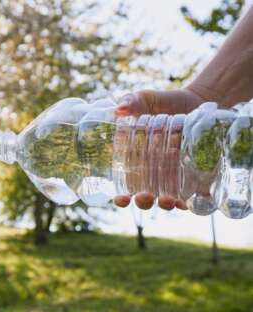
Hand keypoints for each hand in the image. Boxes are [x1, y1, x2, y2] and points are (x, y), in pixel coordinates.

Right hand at [112, 87, 206, 210]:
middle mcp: (152, 174)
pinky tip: (186, 202)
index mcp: (134, 161)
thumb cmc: (166, 102)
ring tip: (167, 201)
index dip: (120, 197)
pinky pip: (190, 195)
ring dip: (165, 204)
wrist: (198, 101)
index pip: (123, 186)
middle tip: (144, 196)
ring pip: (166, 200)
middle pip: (144, 197)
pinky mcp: (194, 176)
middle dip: (143, 202)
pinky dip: (188, 202)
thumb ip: (133, 102)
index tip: (119, 199)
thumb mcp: (147, 100)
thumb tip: (119, 110)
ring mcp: (173, 177)